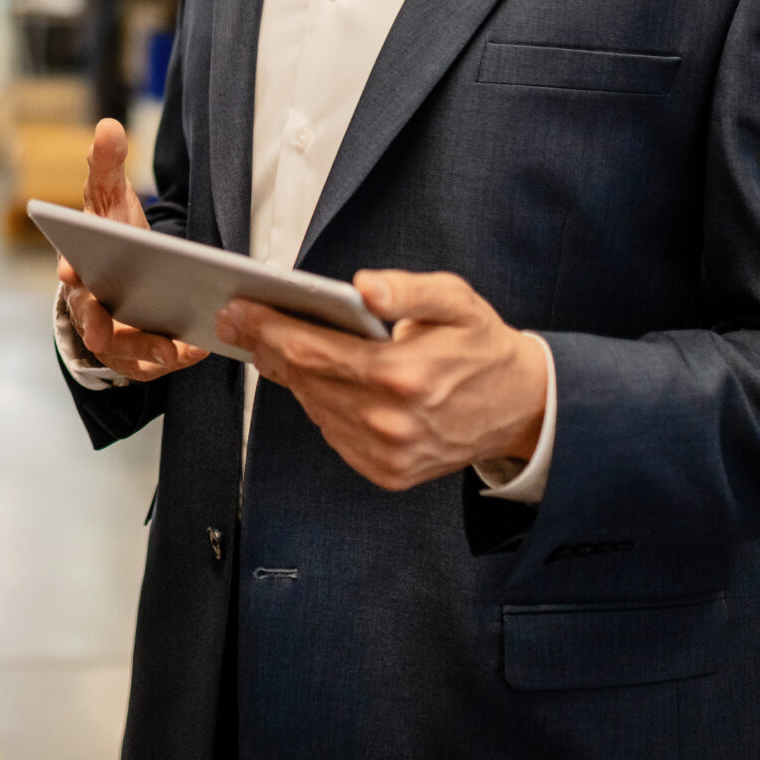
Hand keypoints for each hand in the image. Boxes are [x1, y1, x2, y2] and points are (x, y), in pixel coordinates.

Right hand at [56, 120, 207, 381]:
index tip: (69, 273)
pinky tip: (196, 351)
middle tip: (101, 332)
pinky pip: (151, 365)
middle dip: (95, 325)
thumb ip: (105, 165)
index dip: (69, 274)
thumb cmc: (111, 235)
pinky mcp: (136, 357)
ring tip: (171, 349)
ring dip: (142, 350)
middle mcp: (88, 307)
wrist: (122, 276)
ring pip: (121, 351)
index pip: (69, 271)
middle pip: (89, 318)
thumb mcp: (109, 199)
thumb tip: (108, 126)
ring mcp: (111, 336)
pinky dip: (172, 360)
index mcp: (78, 268)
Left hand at [214, 270, 547, 491]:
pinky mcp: (387, 473)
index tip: (237, 309)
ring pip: (313, 407)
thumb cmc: (482, 347)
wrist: (521, 407)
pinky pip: (332, 433)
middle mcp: (390, 422)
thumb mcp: (455, 300)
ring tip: (276, 344)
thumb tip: (365, 286)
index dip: (266, 327)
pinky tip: (322, 381)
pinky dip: (321, 405)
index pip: (311, 350)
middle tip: (238, 320)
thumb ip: (407, 289)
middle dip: (265, 345)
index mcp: (402, 375)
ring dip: (292, 376)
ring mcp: (388, 454)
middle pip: (303, 379)